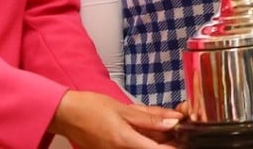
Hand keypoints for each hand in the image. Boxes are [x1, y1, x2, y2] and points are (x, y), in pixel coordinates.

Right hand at [48, 90, 181, 148]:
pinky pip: (134, 147)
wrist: (66, 115)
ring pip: (145, 147)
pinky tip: (148, 130)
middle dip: (168, 139)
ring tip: (163, 124)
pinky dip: (145, 139)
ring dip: (157, 139)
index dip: (175, 146)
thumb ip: (150, 118)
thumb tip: (174, 121)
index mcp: (125, 141)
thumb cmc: (91, 108)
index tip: (186, 137)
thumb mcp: (123, 109)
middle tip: (176, 125)